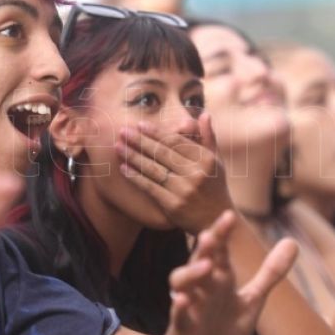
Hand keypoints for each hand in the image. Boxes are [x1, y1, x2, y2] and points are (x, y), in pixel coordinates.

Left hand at [117, 113, 232, 232]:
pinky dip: (136, 177)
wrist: (214, 219)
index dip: (157, 132)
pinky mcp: (173, 205)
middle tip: (123, 131)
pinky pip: (150, 187)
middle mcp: (196, 173)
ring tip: (118, 146)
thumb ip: (208, 137)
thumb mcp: (217, 161)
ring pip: (153, 169)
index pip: (176, 141)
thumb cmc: (214, 186)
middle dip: (140, 140)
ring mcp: (184, 190)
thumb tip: (203, 114)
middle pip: (162, 153)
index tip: (140, 124)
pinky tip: (124, 168)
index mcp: (206, 159)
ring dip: (133, 156)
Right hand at [151, 210, 297, 334]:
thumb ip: (270, 273)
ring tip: (207, 265)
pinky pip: (178, 318)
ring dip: (192, 273)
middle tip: (211, 233)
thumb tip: (293, 241)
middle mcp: (201, 288)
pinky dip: (179, 309)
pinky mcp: (181, 331)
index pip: (219, 251)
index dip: (222, 235)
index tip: (229, 216)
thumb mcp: (251, 300)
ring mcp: (189, 308)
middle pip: (199, 261)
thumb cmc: (221, 327)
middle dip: (205, 248)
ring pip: (182, 284)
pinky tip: (182, 300)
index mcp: (217, 279)